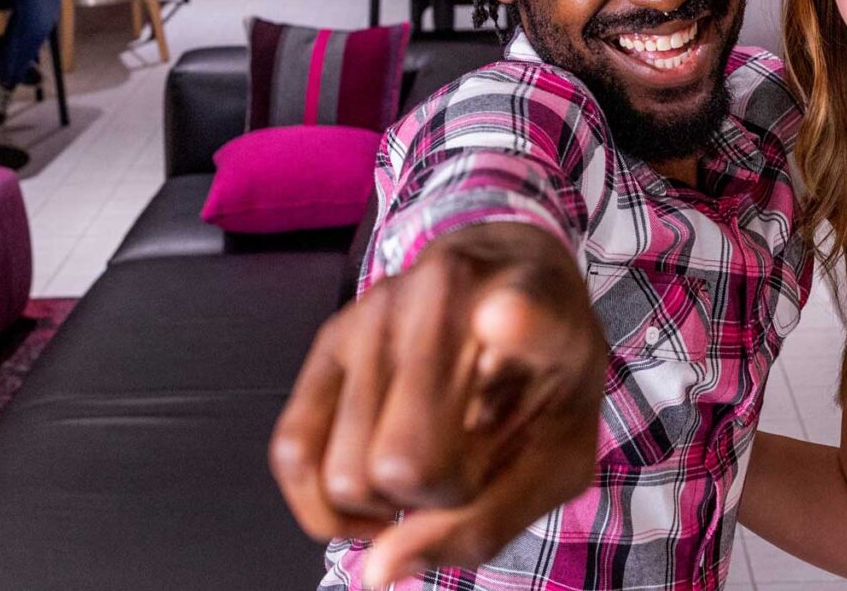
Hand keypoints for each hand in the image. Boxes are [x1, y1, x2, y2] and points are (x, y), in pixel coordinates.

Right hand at [270, 224, 606, 585]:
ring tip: (429, 462)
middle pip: (404, 464)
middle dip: (433, 501)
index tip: (507, 317)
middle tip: (468, 471)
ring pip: (344, 473)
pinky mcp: (329, 334)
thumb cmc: (541, 384)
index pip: (527, 313)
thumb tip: (377, 570)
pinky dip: (324, 505)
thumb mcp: (554, 461)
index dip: (518, 322)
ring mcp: (378, 309)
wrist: (511, 284)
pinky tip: (375, 497)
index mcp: (541, 308)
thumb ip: (483, 524)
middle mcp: (452, 293)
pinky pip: (291, 450)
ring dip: (387, 499)